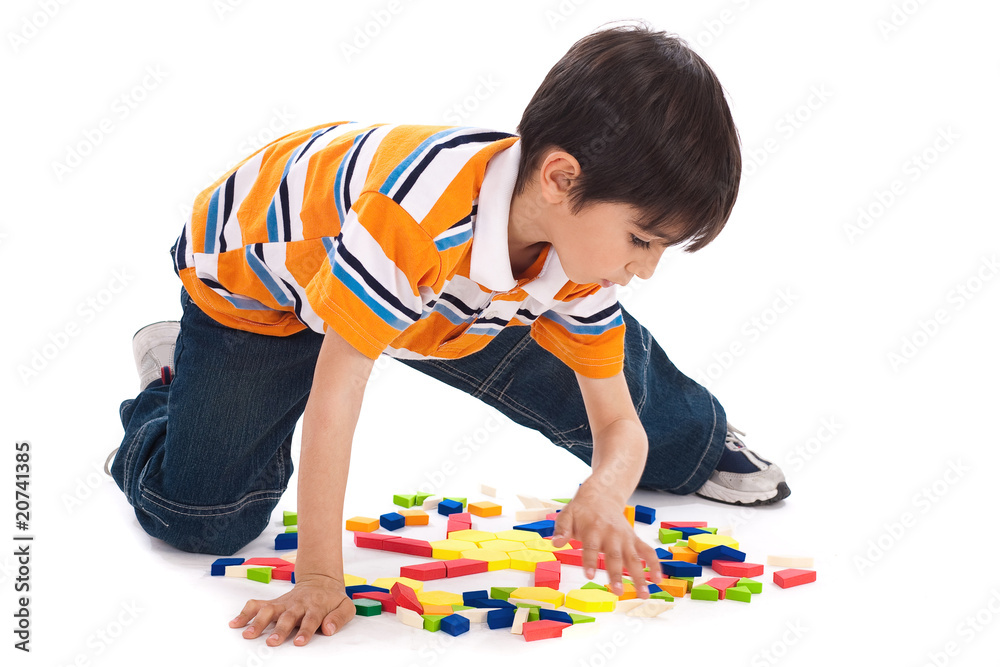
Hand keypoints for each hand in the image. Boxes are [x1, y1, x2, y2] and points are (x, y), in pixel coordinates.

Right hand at [228, 574, 355, 645]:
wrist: (320, 581)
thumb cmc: (332, 599)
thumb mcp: (345, 606)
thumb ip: (339, 617)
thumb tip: (329, 629)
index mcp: (316, 607)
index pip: (311, 620)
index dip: (305, 631)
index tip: (299, 642)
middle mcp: (298, 605)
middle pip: (288, 617)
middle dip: (280, 630)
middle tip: (272, 642)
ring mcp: (284, 604)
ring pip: (269, 610)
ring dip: (258, 622)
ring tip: (248, 634)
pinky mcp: (274, 603)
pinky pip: (257, 605)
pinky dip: (245, 613)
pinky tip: (235, 623)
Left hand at [551, 482, 661, 597]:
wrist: (601, 495)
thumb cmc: (582, 510)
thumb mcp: (567, 515)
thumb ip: (562, 529)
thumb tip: (555, 543)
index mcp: (593, 528)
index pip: (591, 546)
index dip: (590, 561)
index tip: (590, 576)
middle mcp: (611, 534)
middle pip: (615, 555)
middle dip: (617, 574)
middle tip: (618, 591)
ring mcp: (625, 537)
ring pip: (634, 557)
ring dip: (640, 576)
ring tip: (644, 594)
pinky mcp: (634, 539)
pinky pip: (647, 551)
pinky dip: (655, 564)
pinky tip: (658, 580)